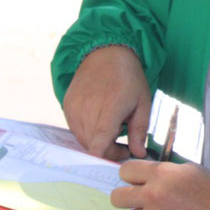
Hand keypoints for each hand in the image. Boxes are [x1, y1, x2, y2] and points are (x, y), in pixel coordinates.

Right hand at [61, 45, 150, 160]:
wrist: (105, 52)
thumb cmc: (128, 77)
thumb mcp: (142, 102)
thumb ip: (139, 130)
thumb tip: (138, 154)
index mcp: (109, 109)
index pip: (99, 147)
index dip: (108, 158)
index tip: (123, 153)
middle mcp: (87, 110)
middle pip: (92, 146)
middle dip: (108, 150)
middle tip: (122, 143)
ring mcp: (74, 108)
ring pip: (82, 140)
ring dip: (96, 141)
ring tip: (111, 130)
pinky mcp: (66, 105)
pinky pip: (75, 129)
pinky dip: (87, 131)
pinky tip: (99, 121)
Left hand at [112, 160, 209, 209]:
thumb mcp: (191, 170)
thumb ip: (168, 172)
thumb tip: (152, 175)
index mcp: (161, 174)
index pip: (126, 170)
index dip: (130, 175)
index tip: (134, 179)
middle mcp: (152, 195)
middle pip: (118, 195)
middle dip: (125, 196)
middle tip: (135, 198)